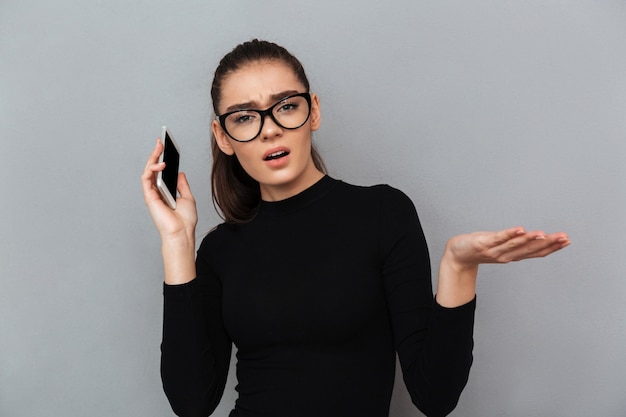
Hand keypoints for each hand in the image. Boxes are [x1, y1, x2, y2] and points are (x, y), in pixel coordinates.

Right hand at [141, 138, 197, 242]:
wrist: (182, 233)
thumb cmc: (185, 221)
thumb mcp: (188, 198)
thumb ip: (182, 185)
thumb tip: (180, 173)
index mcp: (165, 192)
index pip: (161, 172)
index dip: (162, 160)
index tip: (166, 148)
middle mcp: (157, 192)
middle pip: (153, 169)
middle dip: (156, 154)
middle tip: (160, 142)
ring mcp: (152, 194)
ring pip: (148, 171)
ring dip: (152, 158)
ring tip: (159, 147)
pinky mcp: (149, 196)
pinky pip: (146, 178)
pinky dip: (151, 169)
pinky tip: (160, 164)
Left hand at [445, 227, 569, 270]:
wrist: (456, 255)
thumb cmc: (480, 248)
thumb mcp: (502, 246)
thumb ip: (517, 244)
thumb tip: (535, 238)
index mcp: (512, 256)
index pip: (535, 252)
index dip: (552, 247)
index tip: (567, 241)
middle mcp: (505, 256)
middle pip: (529, 250)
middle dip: (548, 244)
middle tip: (564, 238)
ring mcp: (494, 250)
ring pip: (515, 245)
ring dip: (530, 240)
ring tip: (544, 234)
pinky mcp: (483, 243)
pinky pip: (498, 239)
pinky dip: (509, 235)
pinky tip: (520, 229)